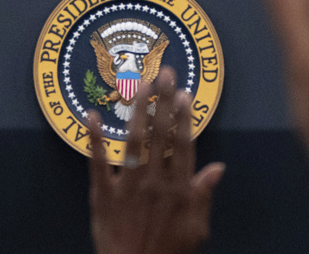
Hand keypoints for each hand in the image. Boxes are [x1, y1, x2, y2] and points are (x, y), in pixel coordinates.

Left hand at [88, 67, 224, 253]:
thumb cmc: (169, 252)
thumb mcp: (196, 229)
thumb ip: (204, 196)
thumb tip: (218, 167)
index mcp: (178, 189)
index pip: (183, 145)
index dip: (184, 118)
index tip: (185, 94)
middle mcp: (155, 181)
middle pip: (160, 135)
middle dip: (163, 102)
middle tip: (164, 73)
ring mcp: (128, 186)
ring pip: (134, 142)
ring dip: (137, 111)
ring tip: (139, 84)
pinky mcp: (103, 194)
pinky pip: (98, 163)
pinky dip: (94, 139)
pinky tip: (90, 115)